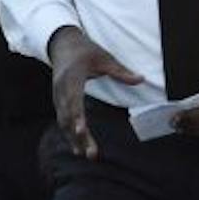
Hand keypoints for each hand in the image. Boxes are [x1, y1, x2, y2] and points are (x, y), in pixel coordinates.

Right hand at [48, 26, 145, 159]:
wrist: (62, 44)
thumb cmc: (85, 51)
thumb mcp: (104, 58)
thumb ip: (121, 71)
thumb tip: (141, 79)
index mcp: (71, 77)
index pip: (73, 99)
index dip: (76, 116)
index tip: (81, 130)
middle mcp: (61, 89)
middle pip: (68, 116)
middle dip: (78, 136)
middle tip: (90, 153)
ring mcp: (57, 96)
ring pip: (64, 121)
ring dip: (74, 139)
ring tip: (86, 155)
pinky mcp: (58, 101)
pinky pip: (62, 120)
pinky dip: (69, 134)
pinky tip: (78, 148)